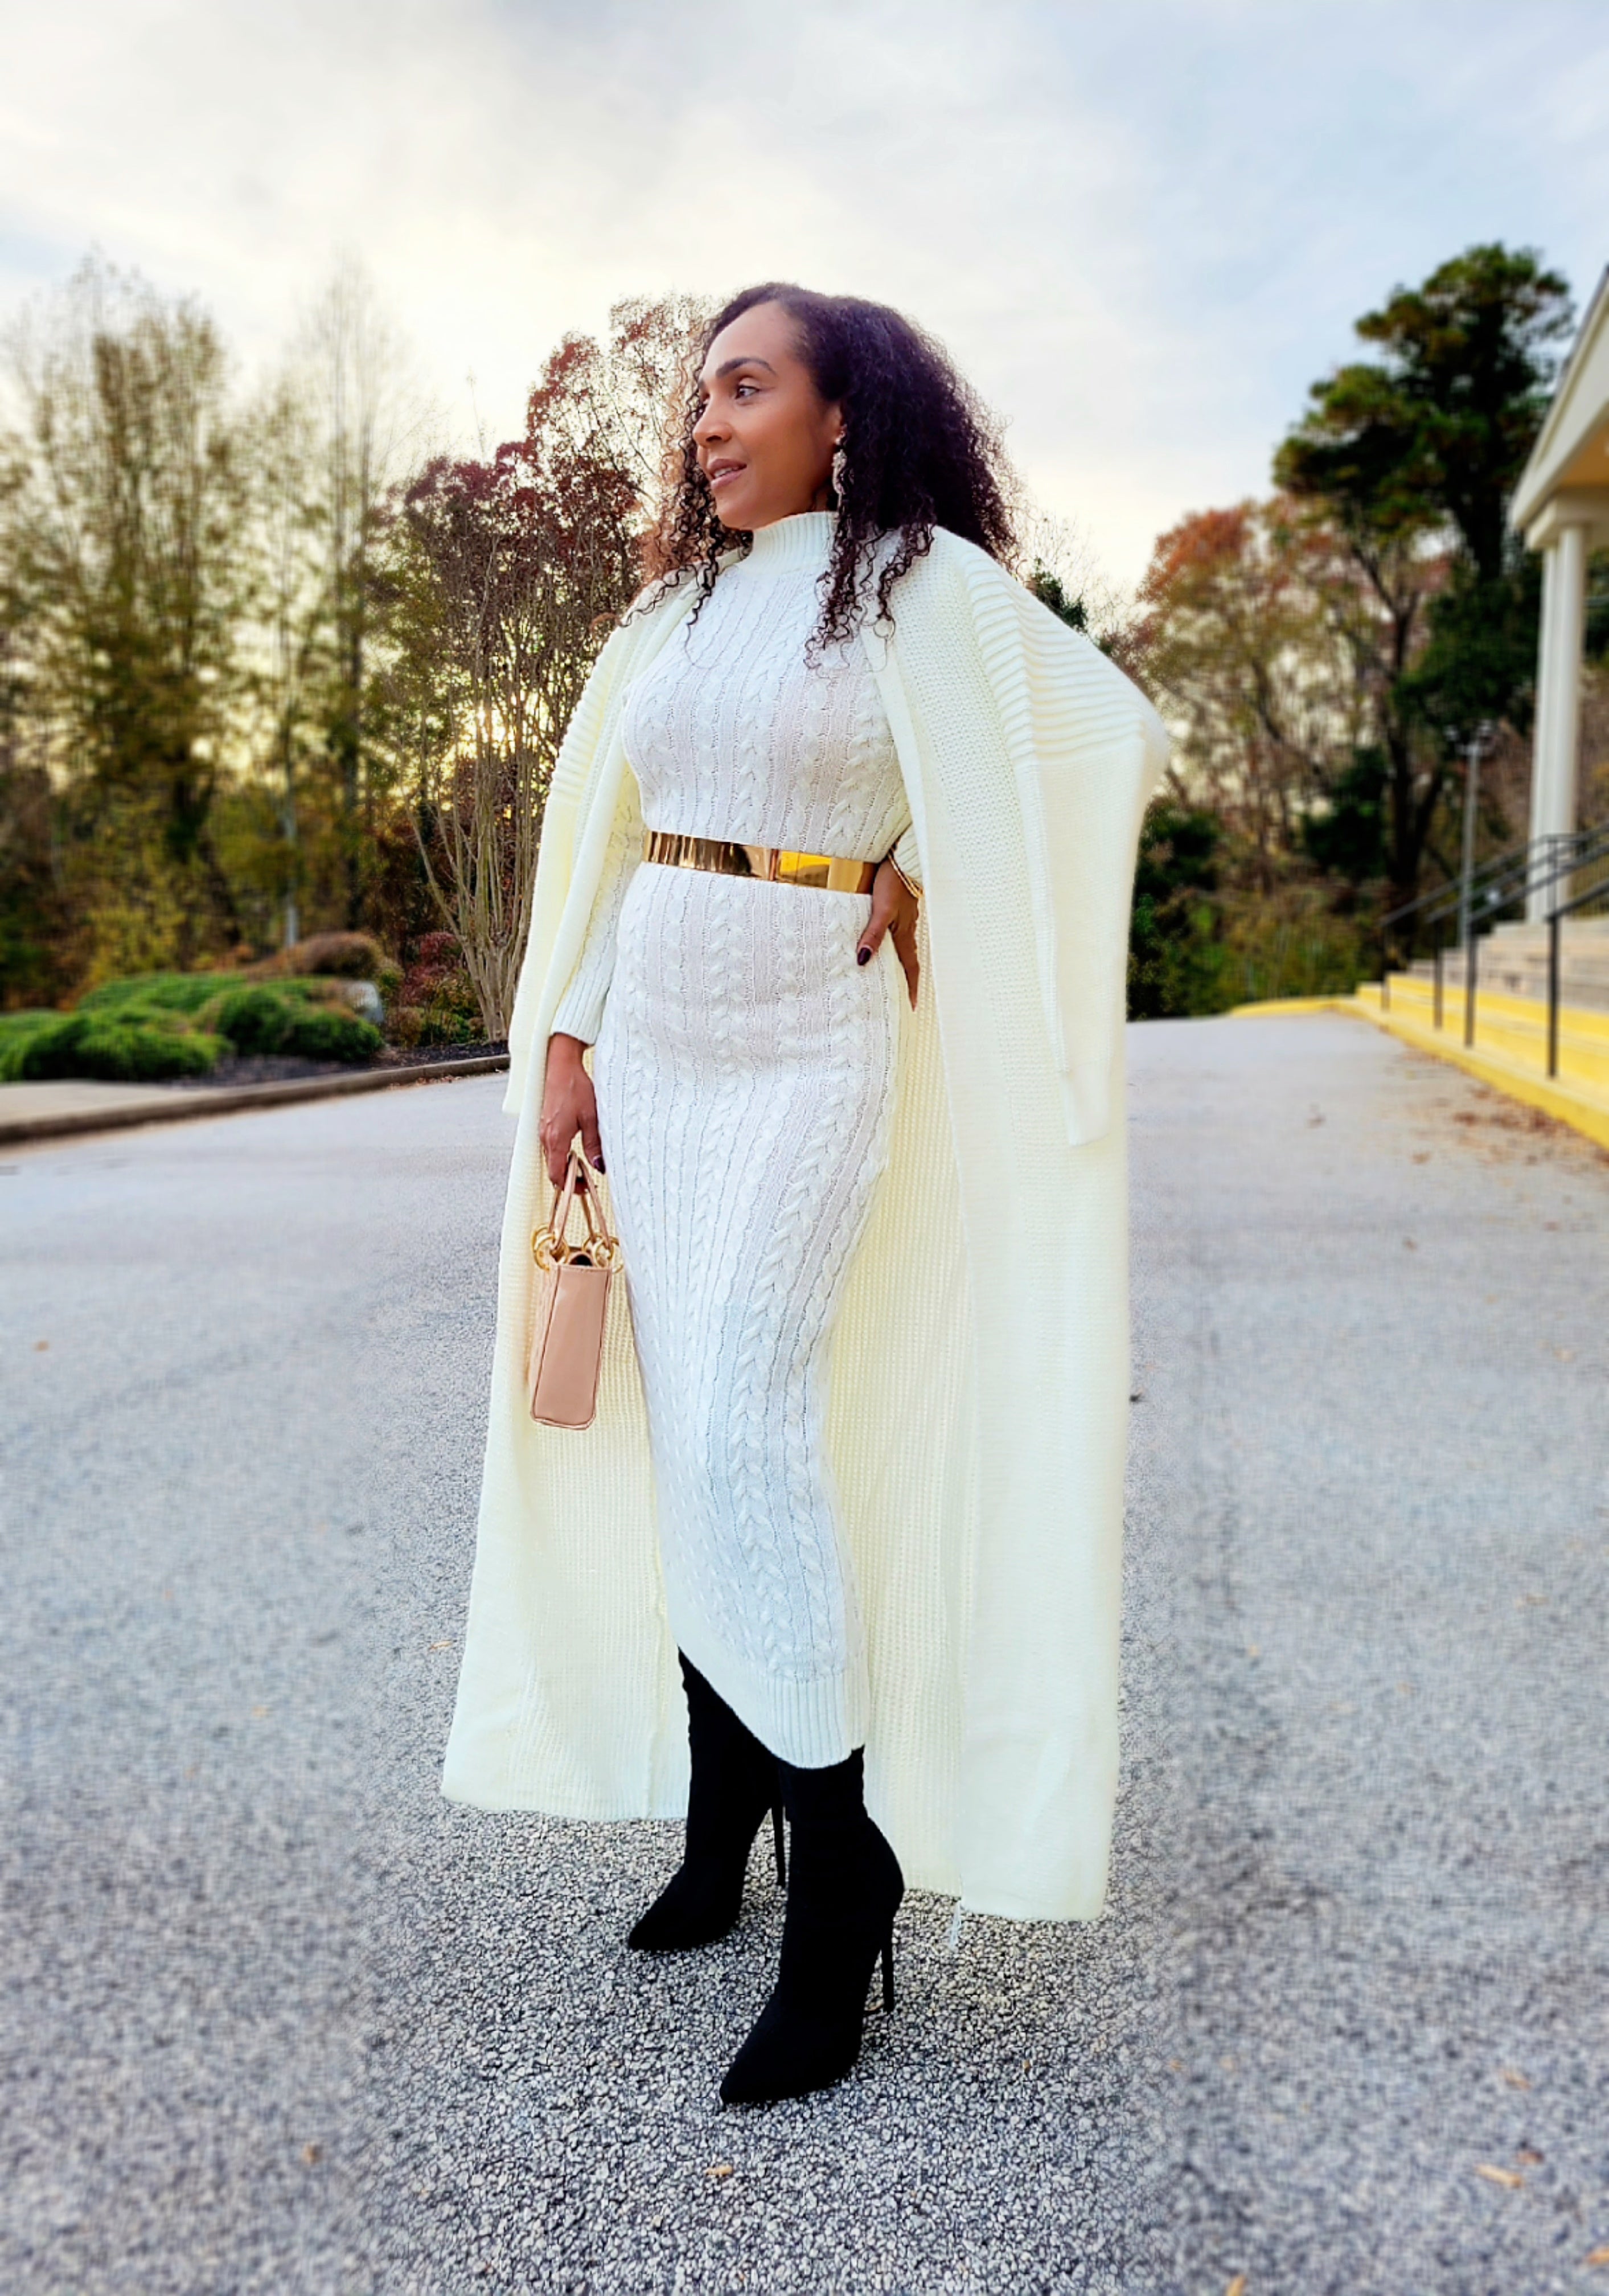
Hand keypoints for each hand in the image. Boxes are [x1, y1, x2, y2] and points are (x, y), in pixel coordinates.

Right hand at [539, 1033, 603, 1188]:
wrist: (562, 1067)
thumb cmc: (576, 1088)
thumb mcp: (591, 1118)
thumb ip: (594, 1144)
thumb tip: (599, 1166)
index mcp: (556, 1139)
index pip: (557, 1175)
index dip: (569, 1187)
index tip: (583, 1188)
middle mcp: (545, 1137)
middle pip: (552, 1169)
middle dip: (568, 1178)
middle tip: (586, 1180)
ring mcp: (542, 1131)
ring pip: (551, 1159)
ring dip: (565, 1166)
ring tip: (582, 1165)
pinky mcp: (544, 1124)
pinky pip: (550, 1147)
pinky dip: (561, 1154)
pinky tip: (574, 1150)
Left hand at [856, 859, 920, 1008]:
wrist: (903, 857)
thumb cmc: (893, 881)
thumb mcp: (881, 909)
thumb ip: (873, 934)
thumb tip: (864, 960)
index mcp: (904, 934)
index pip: (910, 968)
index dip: (911, 988)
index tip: (912, 1006)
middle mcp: (906, 929)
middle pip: (907, 961)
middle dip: (905, 981)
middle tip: (901, 999)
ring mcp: (905, 918)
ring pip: (902, 947)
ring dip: (898, 963)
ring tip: (891, 976)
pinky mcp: (900, 907)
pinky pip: (897, 931)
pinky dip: (892, 943)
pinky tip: (885, 943)